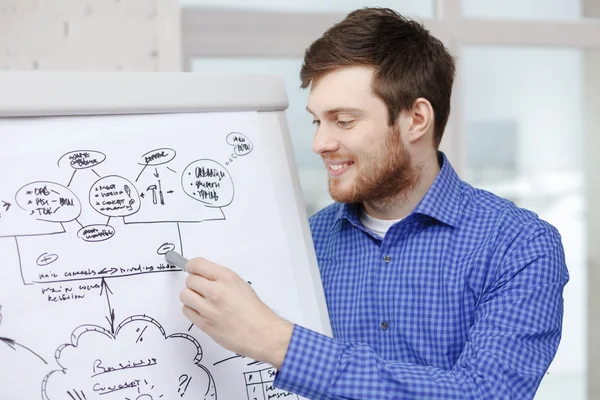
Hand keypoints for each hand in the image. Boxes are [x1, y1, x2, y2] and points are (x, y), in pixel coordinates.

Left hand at [179, 257, 293, 368]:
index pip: (197, 265)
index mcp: (227, 278)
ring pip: (185, 295)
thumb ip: (221, 279)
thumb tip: (205, 277)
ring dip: (190, 297)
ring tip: (201, 301)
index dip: (191, 266)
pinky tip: (202, 311)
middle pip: (189, 280)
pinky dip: (191, 310)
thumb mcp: (241, 285)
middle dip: (193, 283)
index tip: (191, 269)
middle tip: (200, 289)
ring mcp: (209, 308)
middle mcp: (216, 291)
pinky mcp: (204, 324)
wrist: (262, 333)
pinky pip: (186, 311)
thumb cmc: (255, 311)